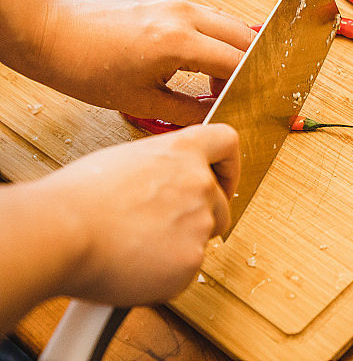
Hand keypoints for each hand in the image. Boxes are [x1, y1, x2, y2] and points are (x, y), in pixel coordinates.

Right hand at [33, 124, 239, 305]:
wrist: (60, 233)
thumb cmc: (76, 198)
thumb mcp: (123, 162)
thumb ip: (157, 171)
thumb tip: (160, 188)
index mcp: (182, 151)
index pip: (227, 143)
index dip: (228, 164)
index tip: (222, 179)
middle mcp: (199, 182)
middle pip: (220, 202)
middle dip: (199, 217)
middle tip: (163, 228)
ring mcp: (200, 222)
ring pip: (203, 238)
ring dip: (179, 245)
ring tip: (135, 246)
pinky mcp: (192, 260)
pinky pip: (186, 270)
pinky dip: (165, 274)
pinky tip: (134, 266)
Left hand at [34, 0, 253, 124]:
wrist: (52, 34)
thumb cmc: (85, 66)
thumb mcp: (141, 101)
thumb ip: (187, 110)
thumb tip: (212, 114)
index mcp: (178, 42)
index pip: (236, 60)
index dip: (249, 82)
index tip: (249, 97)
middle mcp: (182, 15)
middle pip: (242, 34)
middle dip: (248, 63)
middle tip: (235, 88)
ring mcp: (175, 3)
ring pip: (227, 22)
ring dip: (232, 49)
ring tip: (215, 78)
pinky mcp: (166, 1)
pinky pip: (207, 17)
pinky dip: (216, 37)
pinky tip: (199, 60)